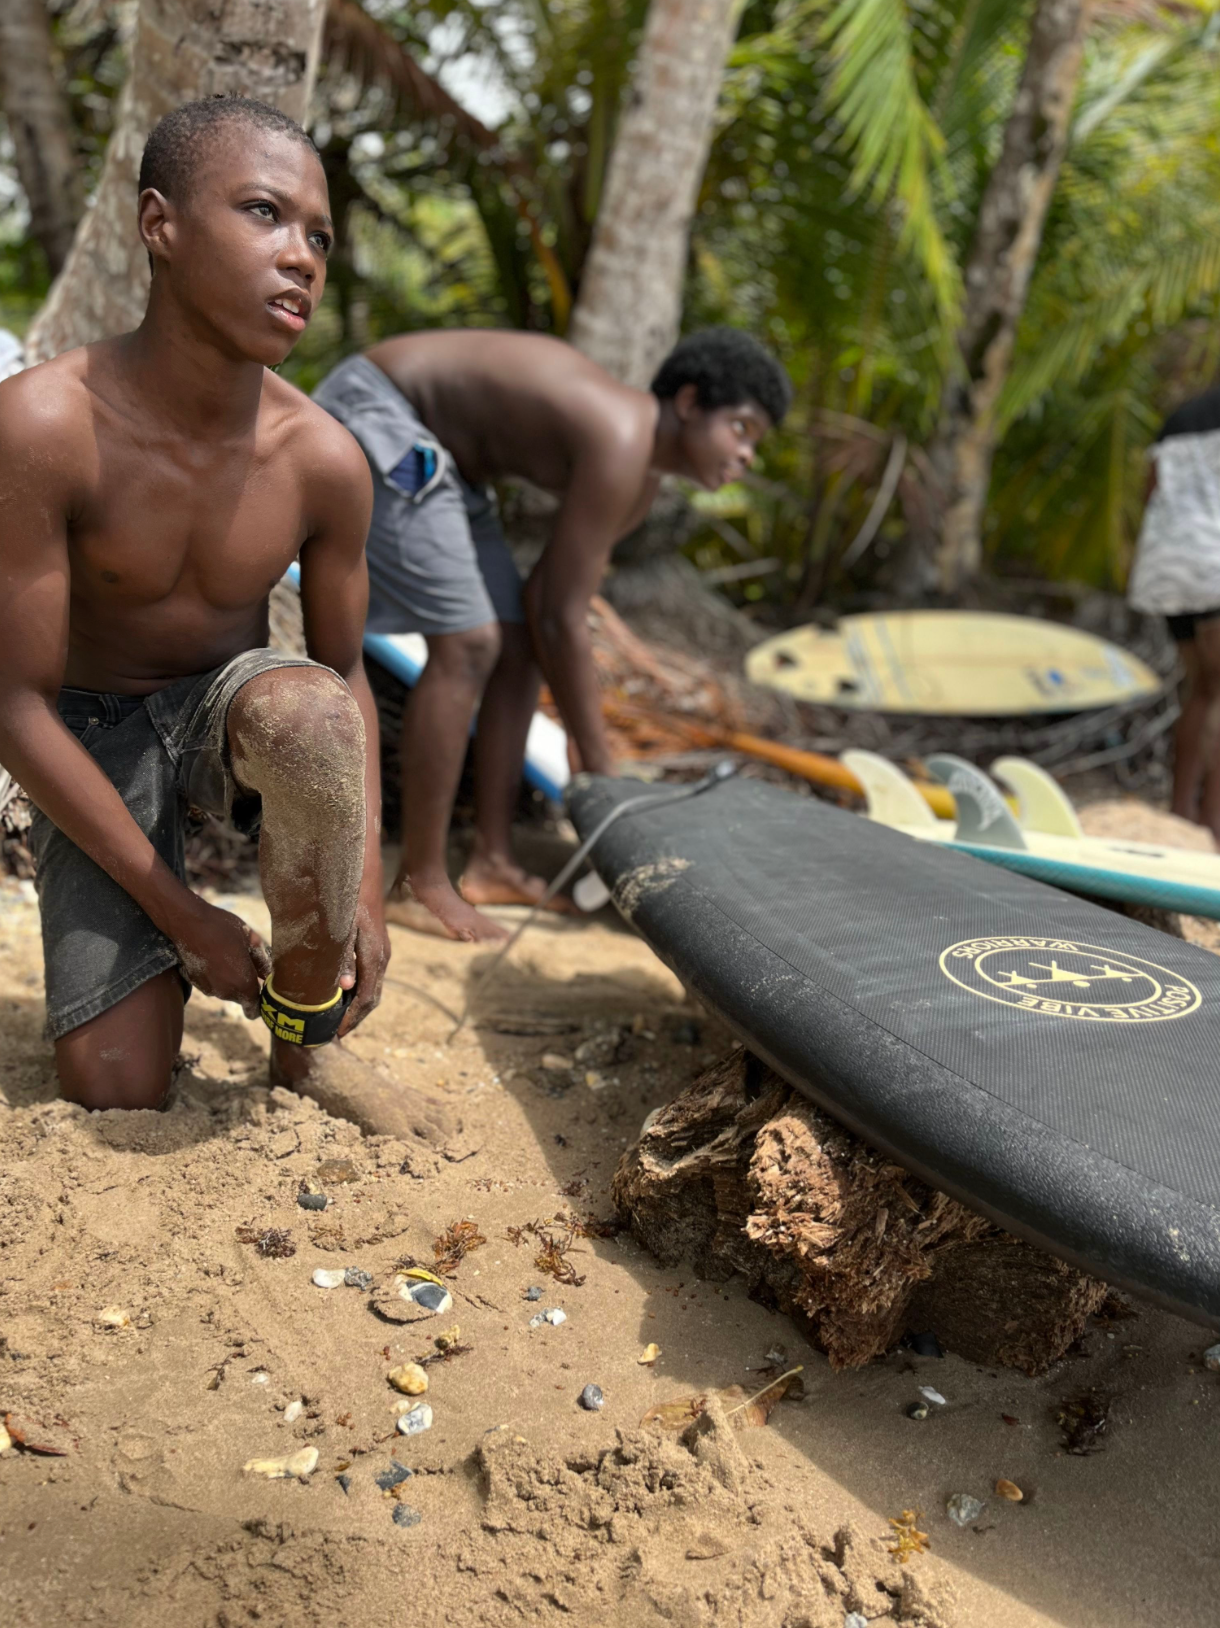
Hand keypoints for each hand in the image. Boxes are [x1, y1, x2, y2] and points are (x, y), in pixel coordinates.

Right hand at [171, 897, 269, 1017]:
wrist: (188, 922)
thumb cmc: (223, 928)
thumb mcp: (251, 940)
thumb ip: (262, 962)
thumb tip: (269, 975)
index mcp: (243, 984)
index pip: (255, 1009)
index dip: (260, 1003)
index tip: (262, 992)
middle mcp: (225, 992)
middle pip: (241, 997)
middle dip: (246, 985)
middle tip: (246, 962)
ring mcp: (209, 989)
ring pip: (226, 990)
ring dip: (230, 979)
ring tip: (228, 955)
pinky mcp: (196, 982)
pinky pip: (212, 983)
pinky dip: (216, 975)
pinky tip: (214, 956)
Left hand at [337, 886, 389, 1035]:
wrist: (362, 873)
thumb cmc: (348, 898)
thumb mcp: (342, 927)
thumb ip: (344, 957)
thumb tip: (347, 988)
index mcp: (374, 956)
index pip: (367, 999)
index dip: (353, 1019)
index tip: (336, 1034)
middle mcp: (381, 958)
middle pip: (373, 999)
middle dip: (355, 1019)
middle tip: (333, 1033)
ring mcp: (381, 952)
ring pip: (373, 989)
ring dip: (357, 1008)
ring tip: (335, 1020)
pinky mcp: (376, 947)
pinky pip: (370, 978)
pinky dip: (358, 994)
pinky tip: (342, 995)